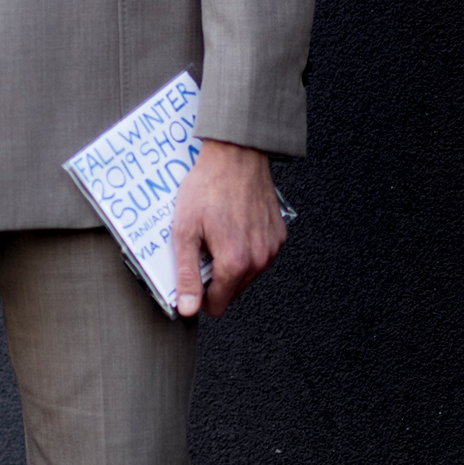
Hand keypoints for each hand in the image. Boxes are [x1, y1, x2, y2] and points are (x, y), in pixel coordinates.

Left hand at [171, 139, 285, 319]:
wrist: (236, 156)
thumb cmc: (208, 187)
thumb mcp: (185, 231)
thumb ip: (187, 275)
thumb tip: (189, 308)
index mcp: (235, 263)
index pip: (217, 305)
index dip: (199, 296)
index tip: (191, 278)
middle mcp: (259, 260)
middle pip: (232, 291)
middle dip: (215, 277)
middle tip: (202, 248)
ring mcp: (272, 248)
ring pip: (247, 274)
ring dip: (231, 263)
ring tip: (217, 234)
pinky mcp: (278, 235)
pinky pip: (260, 255)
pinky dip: (246, 248)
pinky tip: (233, 226)